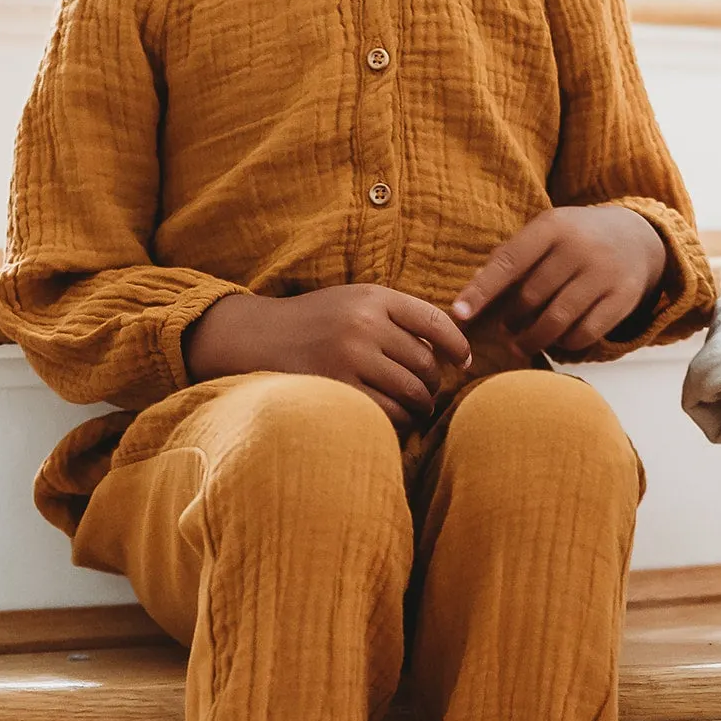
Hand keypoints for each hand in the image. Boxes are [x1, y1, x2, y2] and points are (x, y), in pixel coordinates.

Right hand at [185, 287, 471, 429]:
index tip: (463, 363)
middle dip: (433, 384)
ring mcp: (351, 357)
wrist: (257, 337)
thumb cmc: (317, 324)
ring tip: (416, 409)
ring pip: (413, 393)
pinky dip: (401, 423)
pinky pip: (391, 414)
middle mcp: (364, 323)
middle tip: (427, 393)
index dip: (458, 346)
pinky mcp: (339, 388)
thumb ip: (399, 317)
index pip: (436, 321)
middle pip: (427, 364)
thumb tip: (453, 348)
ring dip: (421, 407)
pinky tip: (397, 421)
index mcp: (373, 297)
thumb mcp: (355, 303)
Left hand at [451, 205, 666, 356]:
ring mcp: (603, 274)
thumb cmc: (576, 240)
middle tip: (504, 331)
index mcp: (553, 225)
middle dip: (511, 321)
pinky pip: (584, 334)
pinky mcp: (622, 299)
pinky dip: (564, 345)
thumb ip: (512, 257)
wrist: (638, 239)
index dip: (481, 291)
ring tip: (521, 346)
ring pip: (556, 321)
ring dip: (532, 340)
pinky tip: (557, 343)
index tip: (459, 315)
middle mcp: (579, 247)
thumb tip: (472, 291)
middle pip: (531, 297)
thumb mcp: (547, 234)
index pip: (508, 262)